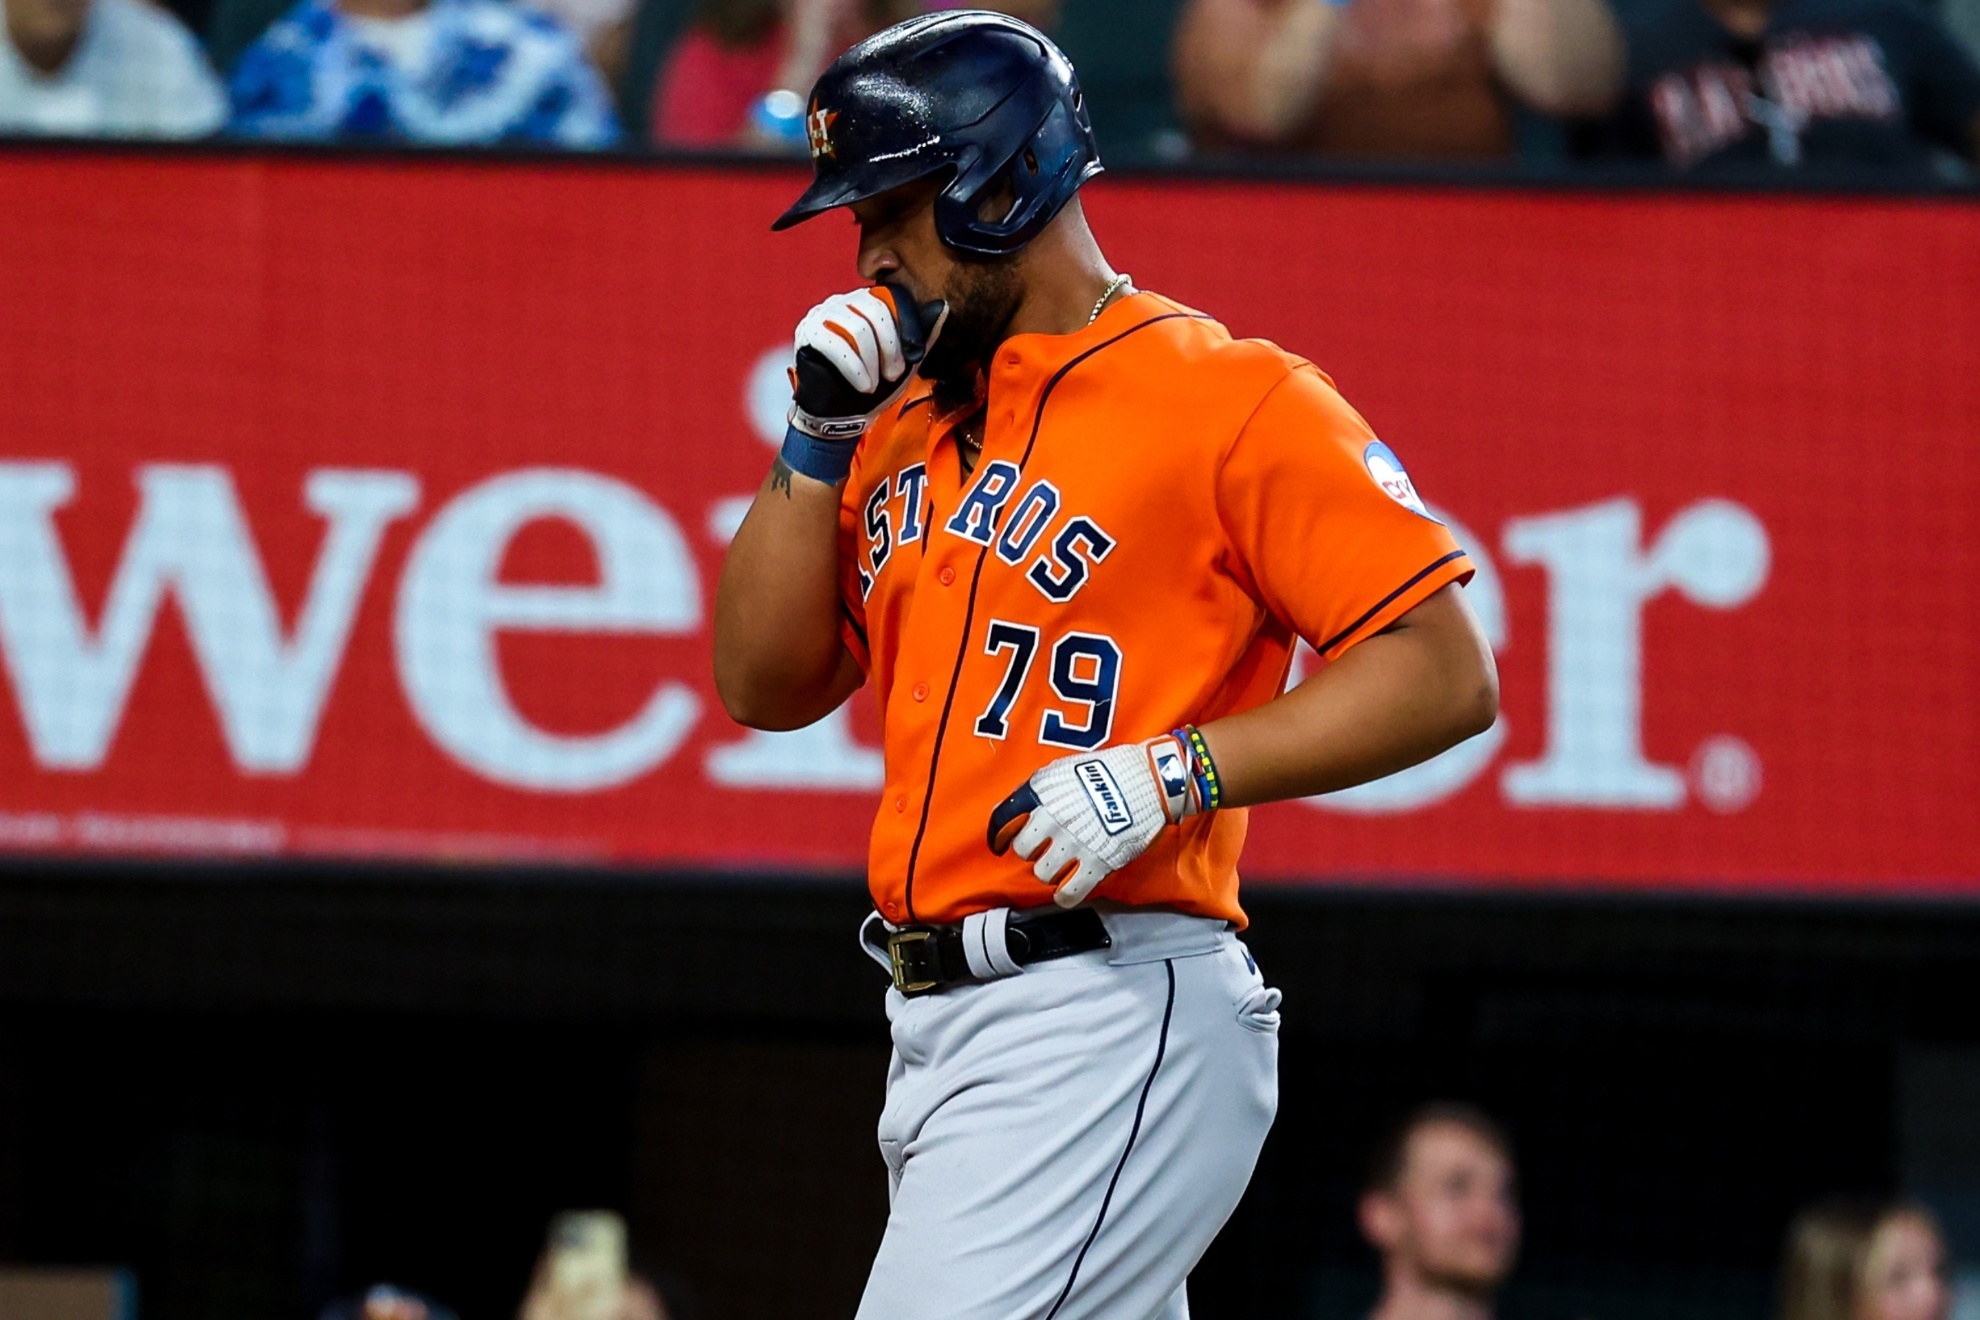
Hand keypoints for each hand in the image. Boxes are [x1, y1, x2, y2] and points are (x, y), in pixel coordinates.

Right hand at [781, 284, 946, 482]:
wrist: (844, 416)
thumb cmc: (875, 386)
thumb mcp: (906, 361)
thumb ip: (922, 335)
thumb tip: (941, 305)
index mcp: (868, 302)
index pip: (893, 297)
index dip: (908, 326)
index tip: (913, 355)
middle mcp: (844, 301)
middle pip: (876, 308)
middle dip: (891, 346)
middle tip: (894, 373)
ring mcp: (822, 314)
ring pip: (857, 327)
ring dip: (872, 362)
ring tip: (874, 384)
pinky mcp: (808, 333)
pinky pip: (834, 343)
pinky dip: (854, 369)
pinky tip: (862, 386)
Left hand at [986, 734, 1204, 907]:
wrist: (1148, 780)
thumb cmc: (1107, 770)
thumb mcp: (1064, 770)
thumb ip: (1039, 790)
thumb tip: (1015, 809)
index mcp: (1042, 793)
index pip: (1004, 819)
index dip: (998, 836)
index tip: (1000, 844)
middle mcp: (1053, 819)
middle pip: (1023, 850)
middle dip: (1032, 852)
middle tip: (1044, 849)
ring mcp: (1074, 843)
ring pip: (1043, 873)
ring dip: (1050, 872)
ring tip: (1062, 865)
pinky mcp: (1097, 863)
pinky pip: (1068, 893)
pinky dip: (1064, 896)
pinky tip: (1067, 891)